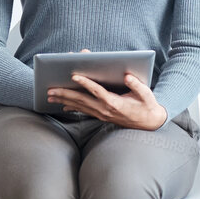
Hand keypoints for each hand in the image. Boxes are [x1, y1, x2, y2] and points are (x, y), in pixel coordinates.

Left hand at [49, 74, 167, 129]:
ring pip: (80, 106)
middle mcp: (105, 110)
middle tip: (50, 89)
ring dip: (64, 100)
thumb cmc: (147, 106)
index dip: (86, 83)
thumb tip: (127, 75)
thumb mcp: (146, 94)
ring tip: (50, 96)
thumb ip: (136, 85)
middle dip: (65, 94)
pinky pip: (84, 111)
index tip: (74, 75)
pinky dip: (72, 107)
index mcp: (115, 102)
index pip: (97, 91)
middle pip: (82, 100)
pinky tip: (63, 105)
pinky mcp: (101, 116)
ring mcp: (102, 114)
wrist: (149, 123)